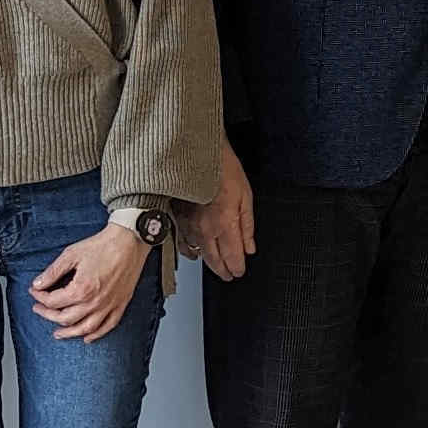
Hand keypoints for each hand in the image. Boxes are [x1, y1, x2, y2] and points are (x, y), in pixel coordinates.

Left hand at [31, 224, 149, 341]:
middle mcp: (94, 302)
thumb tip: (38, 284)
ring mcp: (108, 306)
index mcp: (80, 289)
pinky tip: (87, 337)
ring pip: (85, 329)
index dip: (39, 297)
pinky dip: (96, 335)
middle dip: (48, 315)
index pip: (53, 301)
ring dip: (69, 333)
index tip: (34, 291)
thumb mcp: (71, 254)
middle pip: (65, 318)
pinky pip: (107, 326)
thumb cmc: (102, 245)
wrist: (129, 241)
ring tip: (58, 333)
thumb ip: (52, 272)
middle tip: (39, 309)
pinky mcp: (120, 305)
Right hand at [184, 141, 256, 280]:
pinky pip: (183, 243)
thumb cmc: (222, 169)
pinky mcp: (177, 219)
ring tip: (217, 266)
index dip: (237, 268)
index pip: (232, 258)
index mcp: (224, 224)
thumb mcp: (245, 196)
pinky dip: (191, 251)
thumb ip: (247, 226)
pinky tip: (195, 252)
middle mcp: (205, 229)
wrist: (197, 152)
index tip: (240, 271)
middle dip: (224, 270)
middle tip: (230, 275)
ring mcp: (188, 226)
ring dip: (209, 262)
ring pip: (198, 254)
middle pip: (215, 261)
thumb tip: (250, 247)